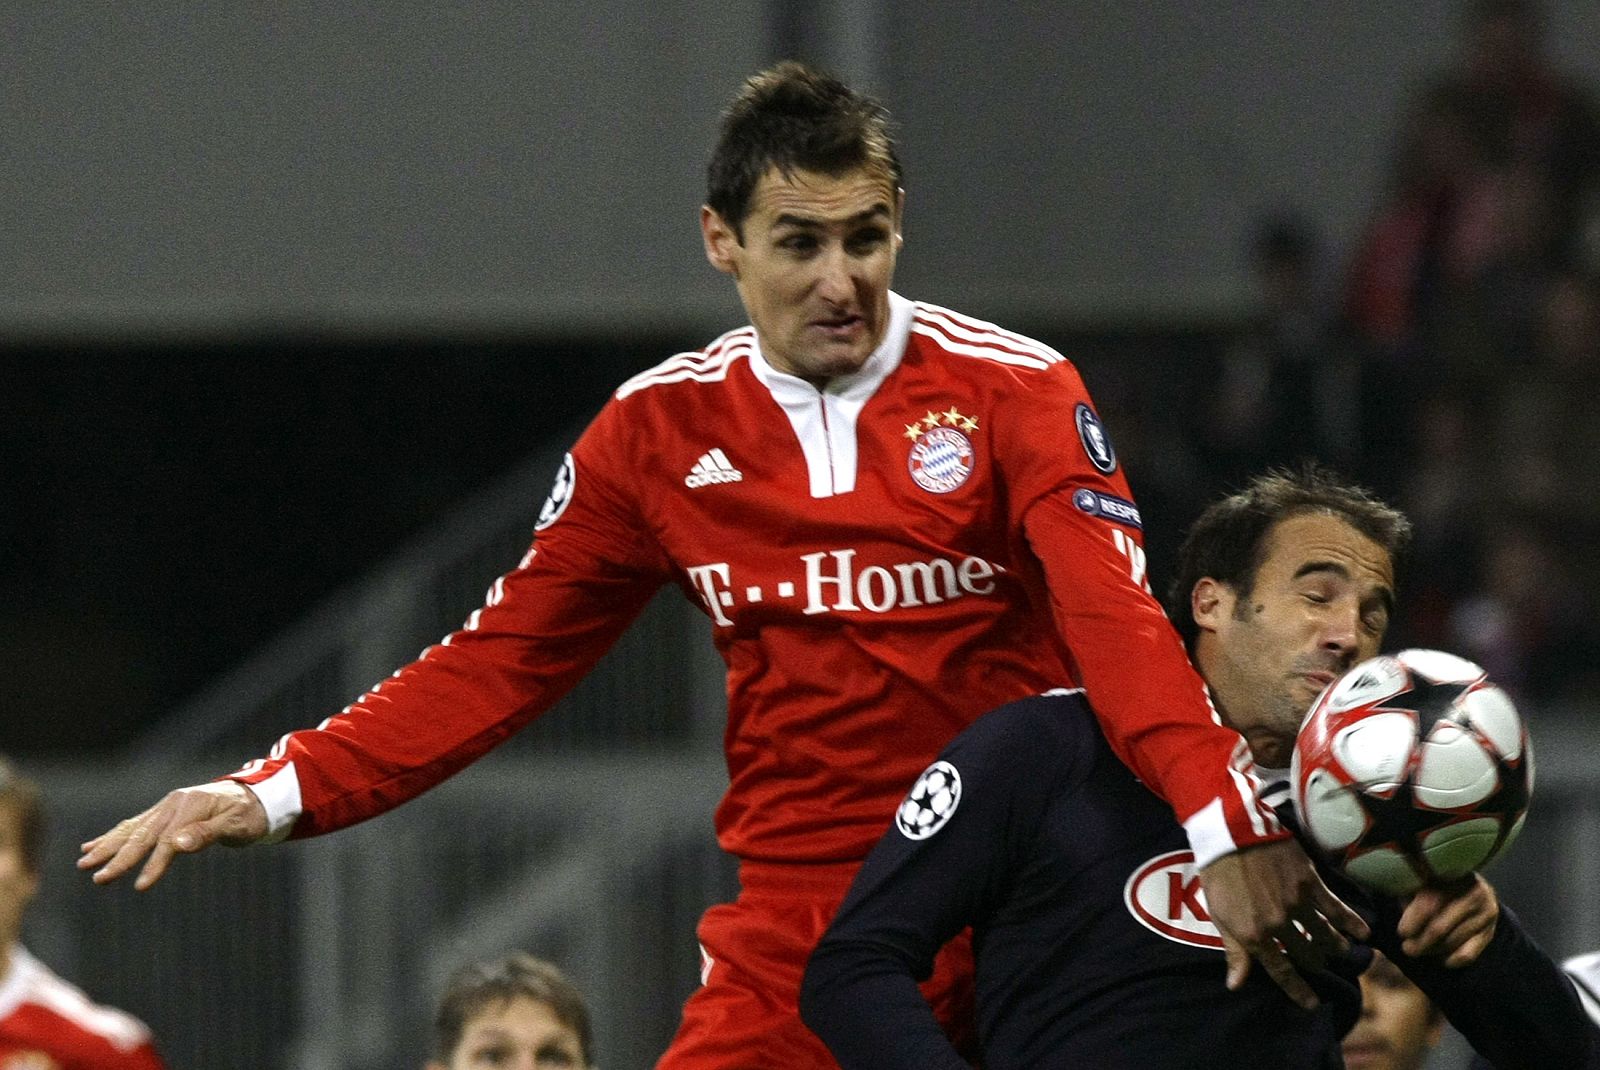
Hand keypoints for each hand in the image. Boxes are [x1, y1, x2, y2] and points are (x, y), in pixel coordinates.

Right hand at [77, 781, 268, 890]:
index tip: (140, 885)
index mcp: (191, 805)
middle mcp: (173, 803)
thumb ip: (208, 833)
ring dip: (107, 847)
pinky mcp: (163, 813)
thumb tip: (178, 844)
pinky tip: (91, 845)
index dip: (155, 863)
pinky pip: (134, 826)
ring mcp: (166, 807)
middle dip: (120, 858)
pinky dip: (113, 836)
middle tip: (99, 878)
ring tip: (83, 862)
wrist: (255, 798)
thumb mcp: (237, 825)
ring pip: (132, 829)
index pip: (168, 840)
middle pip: (143, 834)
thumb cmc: (249, 815)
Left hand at [1200, 838, 1371, 1008]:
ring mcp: (1297, 904)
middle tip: (1321, 967)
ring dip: (1336, 947)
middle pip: (1305, 954)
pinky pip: (1335, 908)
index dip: (1297, 990)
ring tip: (1343, 952)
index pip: (1280, 971)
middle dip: (1315, 964)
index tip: (1311, 1004)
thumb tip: (1236, 985)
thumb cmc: (1218, 873)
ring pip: (1324, 934)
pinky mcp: (1310, 883)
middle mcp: (1279, 924)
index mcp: (1254, 934)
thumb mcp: (1219, 915)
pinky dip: (1351, 922)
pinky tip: (1364, 933)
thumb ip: (1233, 950)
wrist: (1231, 832)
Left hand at [1396, 872, 1498, 965]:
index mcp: (1452, 874)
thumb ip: (1411, 894)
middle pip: (1440, 927)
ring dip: (1432, 950)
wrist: (1475, 887)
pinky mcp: (1490, 931)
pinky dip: (1451, 959)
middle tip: (1407, 949)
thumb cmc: (1438, 883)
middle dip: (1420, 942)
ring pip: (1452, 942)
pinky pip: (1468, 954)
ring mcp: (1486, 913)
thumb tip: (1403, 920)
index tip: (1402, 932)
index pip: (1431, 902)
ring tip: (1418, 950)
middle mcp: (1473, 892)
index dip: (1414, 920)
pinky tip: (1440, 958)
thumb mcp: (1422, 880)